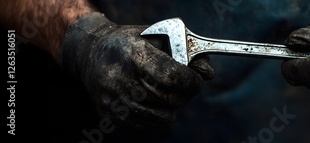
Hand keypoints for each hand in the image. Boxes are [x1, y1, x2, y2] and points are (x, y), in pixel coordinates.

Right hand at [60, 13, 213, 129]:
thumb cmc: (132, 43)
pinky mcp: (109, 113)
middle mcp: (119, 77)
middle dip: (185, 95)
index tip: (196, 80)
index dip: (190, 81)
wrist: (91, 53)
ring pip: (160, 117)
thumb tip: (208, 74)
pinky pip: (146, 127)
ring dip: (173, 108)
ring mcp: (112, 98)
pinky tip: (158, 104)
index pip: (170, 76)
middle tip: (186, 88)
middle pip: (167, 98)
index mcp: (132, 53)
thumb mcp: (158, 36)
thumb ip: (185, 52)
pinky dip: (159, 119)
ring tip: (171, 95)